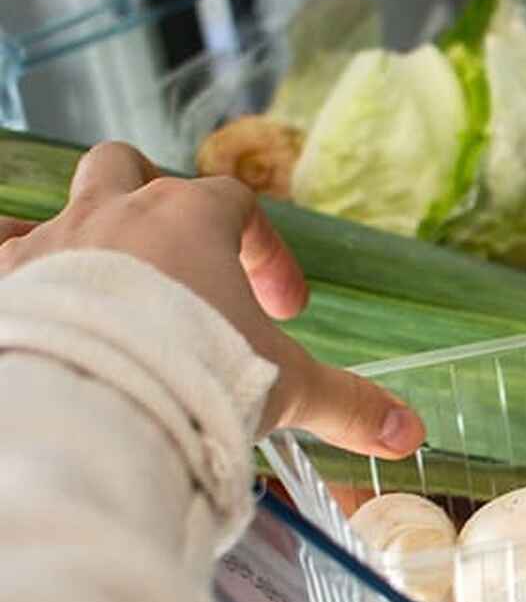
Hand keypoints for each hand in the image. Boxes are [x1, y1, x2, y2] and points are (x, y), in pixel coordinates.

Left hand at [0, 141, 424, 457]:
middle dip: (156, 201)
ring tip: (101, 281)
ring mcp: (50, 242)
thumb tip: (410, 433)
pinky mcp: (3, 280)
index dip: (267, 252)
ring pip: (60, 199)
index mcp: (194, 220)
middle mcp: (116, 213)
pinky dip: (11, 264)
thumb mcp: (285, 387)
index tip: (286, 308)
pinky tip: (25, 294)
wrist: (94, 402)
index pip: (240, 205)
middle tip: (182, 263)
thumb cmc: (196, 374)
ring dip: (81, 228)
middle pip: (130, 169)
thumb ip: (347, 403)